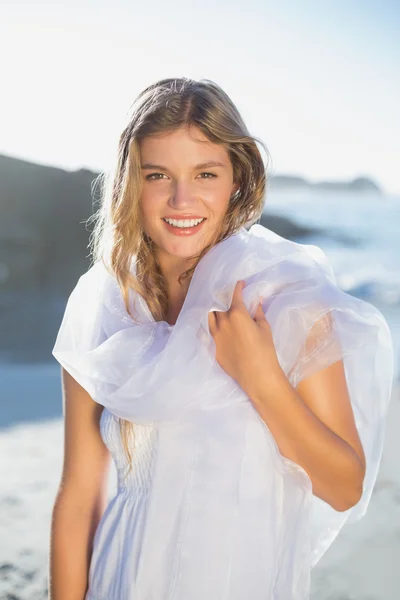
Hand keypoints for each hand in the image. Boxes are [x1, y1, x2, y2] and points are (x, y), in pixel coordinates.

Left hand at [207, 280, 282, 398]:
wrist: (257, 375)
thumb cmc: (265, 350)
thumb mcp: (264, 328)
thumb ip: (258, 313)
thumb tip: (257, 302)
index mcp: (236, 315)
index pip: (234, 296)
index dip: (237, 287)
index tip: (240, 283)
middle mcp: (222, 323)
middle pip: (217, 305)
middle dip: (222, 298)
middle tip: (227, 297)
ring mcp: (216, 337)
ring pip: (209, 318)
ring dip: (214, 311)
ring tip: (219, 310)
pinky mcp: (214, 349)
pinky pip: (211, 334)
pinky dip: (214, 328)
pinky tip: (218, 328)